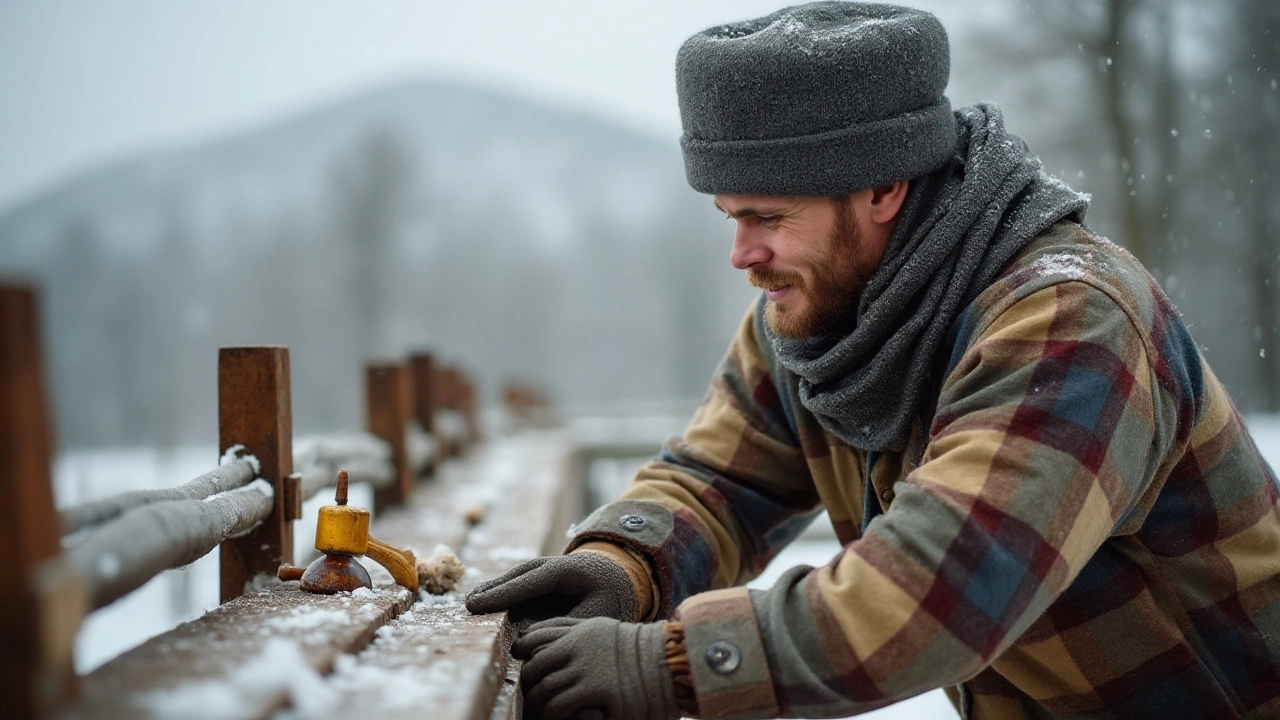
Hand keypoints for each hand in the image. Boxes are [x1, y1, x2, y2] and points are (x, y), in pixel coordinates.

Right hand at [465, 554, 637, 627]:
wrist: (619, 579)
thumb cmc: (611, 598)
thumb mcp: (599, 612)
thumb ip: (568, 624)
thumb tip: (531, 637)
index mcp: (569, 570)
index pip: (532, 580)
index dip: (504, 592)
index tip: (479, 604)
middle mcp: (553, 565)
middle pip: (518, 575)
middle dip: (494, 590)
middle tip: (468, 605)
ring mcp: (545, 569)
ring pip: (514, 578)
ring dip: (493, 590)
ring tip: (470, 604)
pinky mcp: (540, 579)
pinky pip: (517, 585)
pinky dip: (500, 592)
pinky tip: (483, 602)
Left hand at [513, 617, 679, 719]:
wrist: (671, 665)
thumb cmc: (640, 653)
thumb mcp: (606, 631)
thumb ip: (578, 630)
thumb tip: (543, 636)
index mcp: (584, 629)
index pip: (539, 636)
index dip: (524, 651)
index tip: (520, 663)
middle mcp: (581, 645)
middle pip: (537, 662)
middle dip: (528, 680)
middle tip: (526, 694)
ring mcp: (588, 667)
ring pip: (545, 686)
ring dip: (537, 701)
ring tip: (537, 711)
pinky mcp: (597, 690)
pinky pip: (560, 704)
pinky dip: (554, 712)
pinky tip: (558, 717)